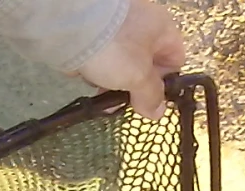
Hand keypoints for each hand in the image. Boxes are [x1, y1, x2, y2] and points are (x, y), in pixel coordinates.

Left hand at [76, 0, 187, 119]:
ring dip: (113, 83)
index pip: (175, 60)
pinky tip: (87, 78)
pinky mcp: (92, 34)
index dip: (166, 83)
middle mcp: (141, 25)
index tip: (151, 99)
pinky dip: (95, 71)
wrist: (69, 22)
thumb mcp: (138, 75)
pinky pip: (100, 59)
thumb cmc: (114, 46)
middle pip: (146, 65)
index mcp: (161, 28)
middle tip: (123, 103)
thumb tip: (158, 112)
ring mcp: (115, 28)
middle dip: (134, 88)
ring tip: (101, 93)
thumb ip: (150, 95)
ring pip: (121, 64)